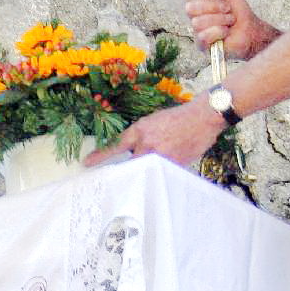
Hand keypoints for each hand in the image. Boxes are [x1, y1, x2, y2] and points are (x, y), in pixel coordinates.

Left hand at [83, 99, 223, 168]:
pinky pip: (161, 173)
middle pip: (129, 165)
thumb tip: (132, 152)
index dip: (100, 156)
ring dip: (148, 168)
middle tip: (130, 170)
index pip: (115, 146)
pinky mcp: (173, 165)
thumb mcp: (152, 121)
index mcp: (139, 130)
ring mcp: (160, 157)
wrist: (202, 118)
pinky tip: (172, 158)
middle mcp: (147, 144)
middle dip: (129, 167)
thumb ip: (140, 136)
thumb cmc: (177, 117)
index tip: (87, 163)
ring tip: (161, 157)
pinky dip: (162, 169)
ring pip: (145, 170)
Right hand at [185, 0, 273, 59]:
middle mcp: (195, 17)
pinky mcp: (202, 46)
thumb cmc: (239, 11)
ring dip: (219, 20)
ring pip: (197, 22)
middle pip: (190, 8)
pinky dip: (218, 31)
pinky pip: (203, 36)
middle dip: (212, 7)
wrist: (251, 30)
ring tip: (230, 21)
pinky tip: (225, 32)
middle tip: (227, 9)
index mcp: (199, 3)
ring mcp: (197, 32)